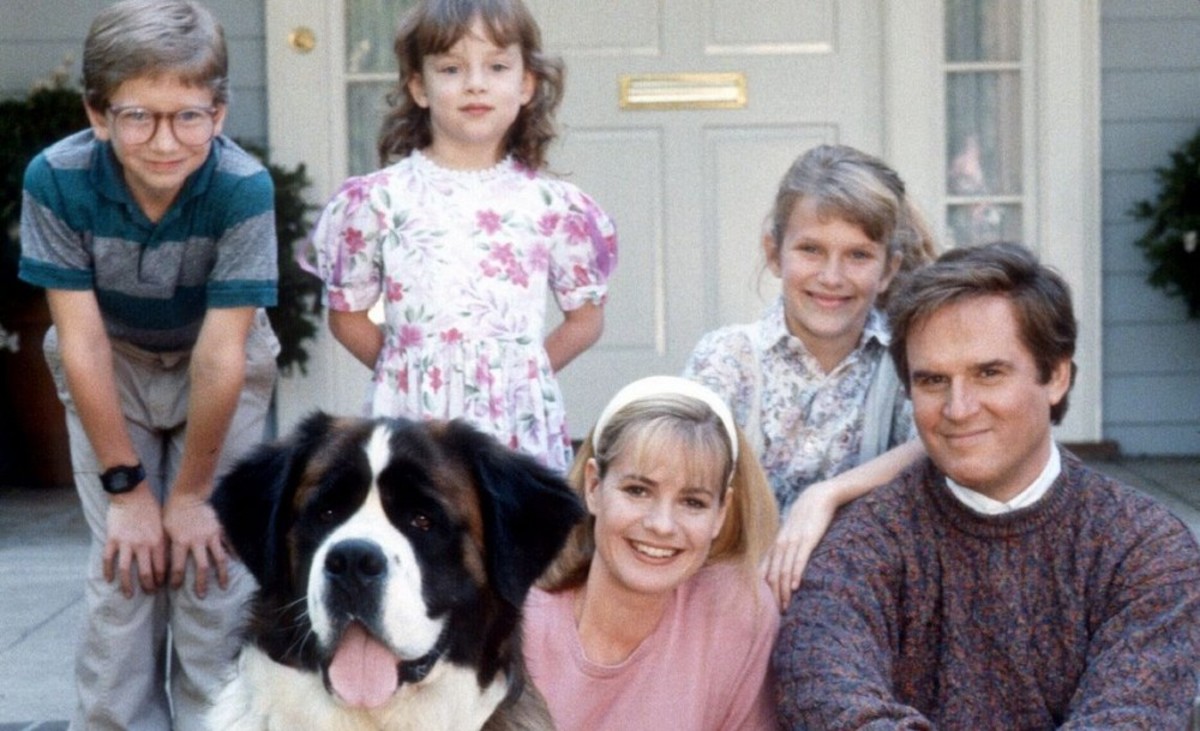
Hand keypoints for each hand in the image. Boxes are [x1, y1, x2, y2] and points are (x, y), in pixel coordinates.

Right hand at [104, 486, 166, 597]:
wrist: (132, 494)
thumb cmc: (150, 508)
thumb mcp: (163, 525)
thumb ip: (163, 542)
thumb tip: (168, 559)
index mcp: (157, 541)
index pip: (161, 567)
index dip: (161, 579)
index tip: (160, 586)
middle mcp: (143, 544)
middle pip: (145, 572)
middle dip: (148, 586)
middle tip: (148, 594)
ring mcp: (126, 542)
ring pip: (126, 570)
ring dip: (127, 585)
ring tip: (128, 595)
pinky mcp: (112, 539)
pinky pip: (108, 559)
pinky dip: (108, 571)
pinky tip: (109, 580)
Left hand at [162, 490, 228, 598]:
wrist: (188, 495)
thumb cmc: (172, 513)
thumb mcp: (164, 530)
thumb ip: (166, 548)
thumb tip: (162, 568)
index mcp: (181, 541)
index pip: (178, 566)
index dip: (176, 580)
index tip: (175, 588)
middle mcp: (197, 541)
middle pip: (202, 567)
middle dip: (202, 583)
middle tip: (202, 596)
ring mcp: (211, 535)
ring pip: (219, 558)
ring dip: (222, 574)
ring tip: (224, 586)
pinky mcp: (219, 530)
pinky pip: (228, 545)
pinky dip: (232, 555)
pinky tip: (235, 564)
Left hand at [762, 484, 837, 612]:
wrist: (818, 497)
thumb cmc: (805, 518)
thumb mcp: (792, 534)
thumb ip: (786, 550)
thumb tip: (784, 569)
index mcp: (776, 545)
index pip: (765, 571)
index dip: (764, 590)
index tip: (766, 607)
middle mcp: (781, 544)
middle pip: (773, 575)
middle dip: (774, 595)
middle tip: (777, 614)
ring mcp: (794, 541)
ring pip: (784, 570)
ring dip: (784, 590)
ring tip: (785, 606)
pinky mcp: (808, 539)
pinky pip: (800, 559)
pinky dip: (796, 574)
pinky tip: (796, 587)